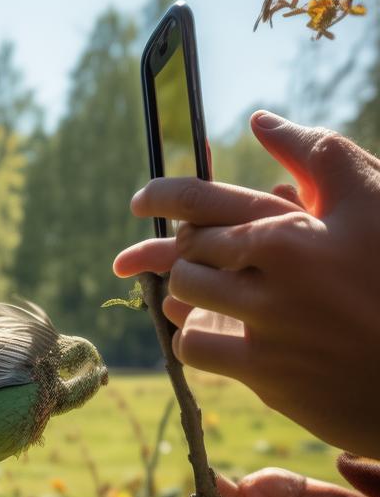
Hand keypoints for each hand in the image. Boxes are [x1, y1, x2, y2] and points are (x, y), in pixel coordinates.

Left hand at [114, 113, 379, 457]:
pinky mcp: (264, 374)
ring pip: (186, 299)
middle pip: (186, 252)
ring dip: (190, 293)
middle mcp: (270, 278)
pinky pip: (196, 346)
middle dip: (181, 249)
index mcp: (290, 230)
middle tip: (179, 254)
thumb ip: (315, 155)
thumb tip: (259, 122)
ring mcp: (265, 329)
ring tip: (209, 291)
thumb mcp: (370, 202)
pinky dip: (197, 336)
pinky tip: (217, 330)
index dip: (162, 196)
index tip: (140, 199)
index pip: (201, 201)